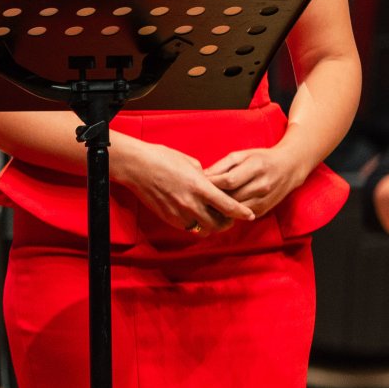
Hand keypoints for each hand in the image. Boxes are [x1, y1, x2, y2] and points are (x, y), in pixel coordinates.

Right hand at [117, 140, 254, 233]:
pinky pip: (188, 227)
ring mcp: (180, 213)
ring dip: (211, 225)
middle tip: (230, 218)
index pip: (228, 206)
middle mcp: (192, 204)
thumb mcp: (190, 163)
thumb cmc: (163, 159)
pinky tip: (194, 215)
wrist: (138, 167)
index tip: (250, 215)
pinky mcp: (169, 218)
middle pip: (219, 224)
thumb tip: (211, 183)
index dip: (242, 213)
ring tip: (212, 218)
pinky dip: (195, 224)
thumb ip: (205, 177)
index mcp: (200, 187)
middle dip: (227, 223)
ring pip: (204, 229)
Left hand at [204, 145, 310, 219]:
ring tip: (206, 202)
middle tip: (198, 195)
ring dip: (220, 207)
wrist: (289, 168)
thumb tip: (203, 176)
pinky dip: (230, 212)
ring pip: (236, 209)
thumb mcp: (241, 155)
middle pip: (231, 197)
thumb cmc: (261, 158)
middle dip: (213, 197)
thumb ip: (221, 166)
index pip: (229, 180)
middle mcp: (262, 186)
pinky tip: (220, 207)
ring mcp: (264, 200)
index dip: (212, 183)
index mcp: (256, 168)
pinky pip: (241, 215)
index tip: (199, 182)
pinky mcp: (263, 211)